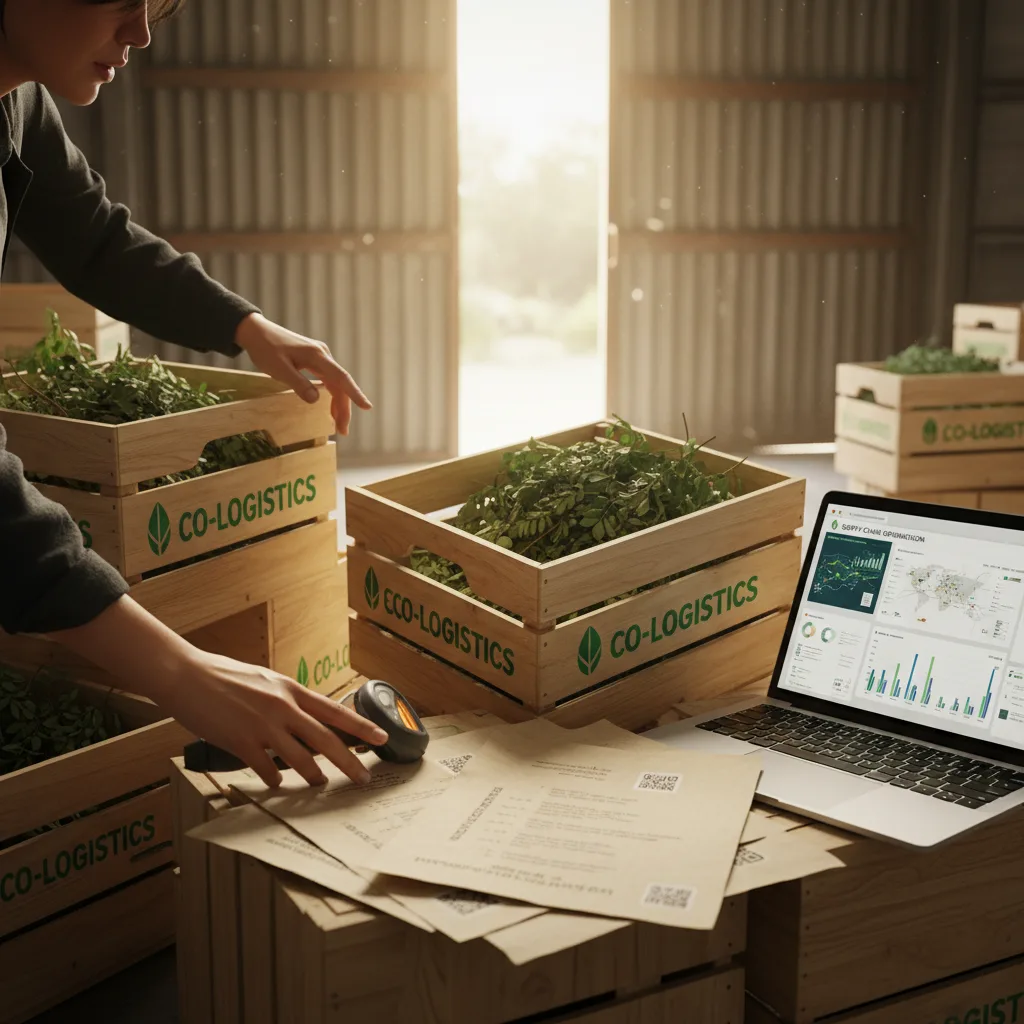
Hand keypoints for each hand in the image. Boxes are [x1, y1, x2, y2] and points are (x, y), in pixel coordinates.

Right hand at [48, 595, 386, 787]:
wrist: (186, 675)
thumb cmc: (223, 676)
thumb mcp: (264, 681)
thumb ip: (285, 700)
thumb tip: (304, 718)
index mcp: (290, 690)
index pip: (334, 711)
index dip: (361, 726)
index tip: (381, 738)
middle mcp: (283, 707)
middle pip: (326, 740)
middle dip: (349, 762)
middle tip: (364, 779)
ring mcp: (263, 725)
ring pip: (300, 759)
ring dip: (313, 776)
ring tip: (320, 785)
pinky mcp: (240, 741)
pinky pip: (266, 769)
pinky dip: (274, 778)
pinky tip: (275, 782)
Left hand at [234, 313, 371, 435]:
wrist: (255, 331)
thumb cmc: (265, 348)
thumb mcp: (279, 369)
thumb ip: (298, 384)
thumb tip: (315, 400)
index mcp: (316, 356)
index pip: (341, 378)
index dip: (354, 394)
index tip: (367, 407)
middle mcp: (323, 355)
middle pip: (340, 384)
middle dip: (344, 408)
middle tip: (343, 431)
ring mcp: (319, 357)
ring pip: (335, 383)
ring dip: (338, 403)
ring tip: (338, 424)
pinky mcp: (313, 359)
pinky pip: (327, 379)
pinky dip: (330, 395)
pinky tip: (329, 407)